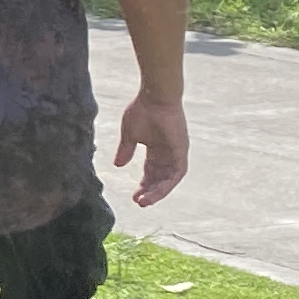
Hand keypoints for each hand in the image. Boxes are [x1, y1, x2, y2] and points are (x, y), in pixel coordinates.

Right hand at [113, 90, 187, 207]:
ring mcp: (176, 153)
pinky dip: (167, 184)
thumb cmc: (142, 110)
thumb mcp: (130, 134)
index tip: (134, 195)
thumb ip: (126, 150)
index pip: (151, 171)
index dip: (143, 184)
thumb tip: (118, 165)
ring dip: (158, 192)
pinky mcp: (181, 151)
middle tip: (138, 202)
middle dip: (150, 191)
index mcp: (156, 148)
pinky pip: (177, 173)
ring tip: (144, 202)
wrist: (155, 96)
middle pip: (160, 178)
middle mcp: (168, 153)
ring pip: (169, 179)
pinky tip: (157, 193)